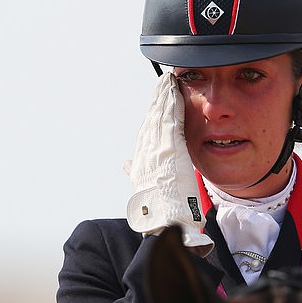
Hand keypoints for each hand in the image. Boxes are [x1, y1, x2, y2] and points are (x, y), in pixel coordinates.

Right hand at [125, 72, 213, 255]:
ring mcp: (156, 148)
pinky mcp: (169, 146)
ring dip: (163, 96)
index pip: (145, 133)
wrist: (164, 220)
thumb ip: (136, 174)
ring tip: (168, 81)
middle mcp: (144, 153)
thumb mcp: (145, 191)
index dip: (150, 116)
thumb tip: (125, 164)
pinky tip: (175, 90)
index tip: (155, 103)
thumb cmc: (160, 213)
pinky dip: (172, 102)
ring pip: (159, 115)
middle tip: (161, 84)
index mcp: (139, 163)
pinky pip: (171, 118)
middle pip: (150, 120)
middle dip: (156, 101)